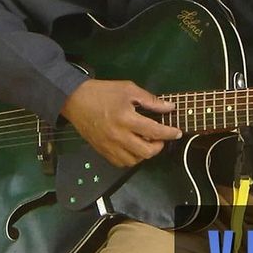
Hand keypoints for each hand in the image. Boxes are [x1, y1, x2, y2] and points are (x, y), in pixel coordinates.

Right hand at [60, 79, 181, 166]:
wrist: (75, 100)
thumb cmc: (104, 92)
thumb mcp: (129, 89)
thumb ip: (151, 100)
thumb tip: (170, 107)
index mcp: (126, 118)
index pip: (154, 131)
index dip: (169, 133)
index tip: (178, 133)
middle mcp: (118, 136)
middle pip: (146, 152)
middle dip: (159, 146)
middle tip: (160, 138)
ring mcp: (109, 146)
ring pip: (134, 161)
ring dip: (145, 154)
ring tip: (147, 142)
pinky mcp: (101, 151)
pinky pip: (120, 163)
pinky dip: (131, 158)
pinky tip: (134, 147)